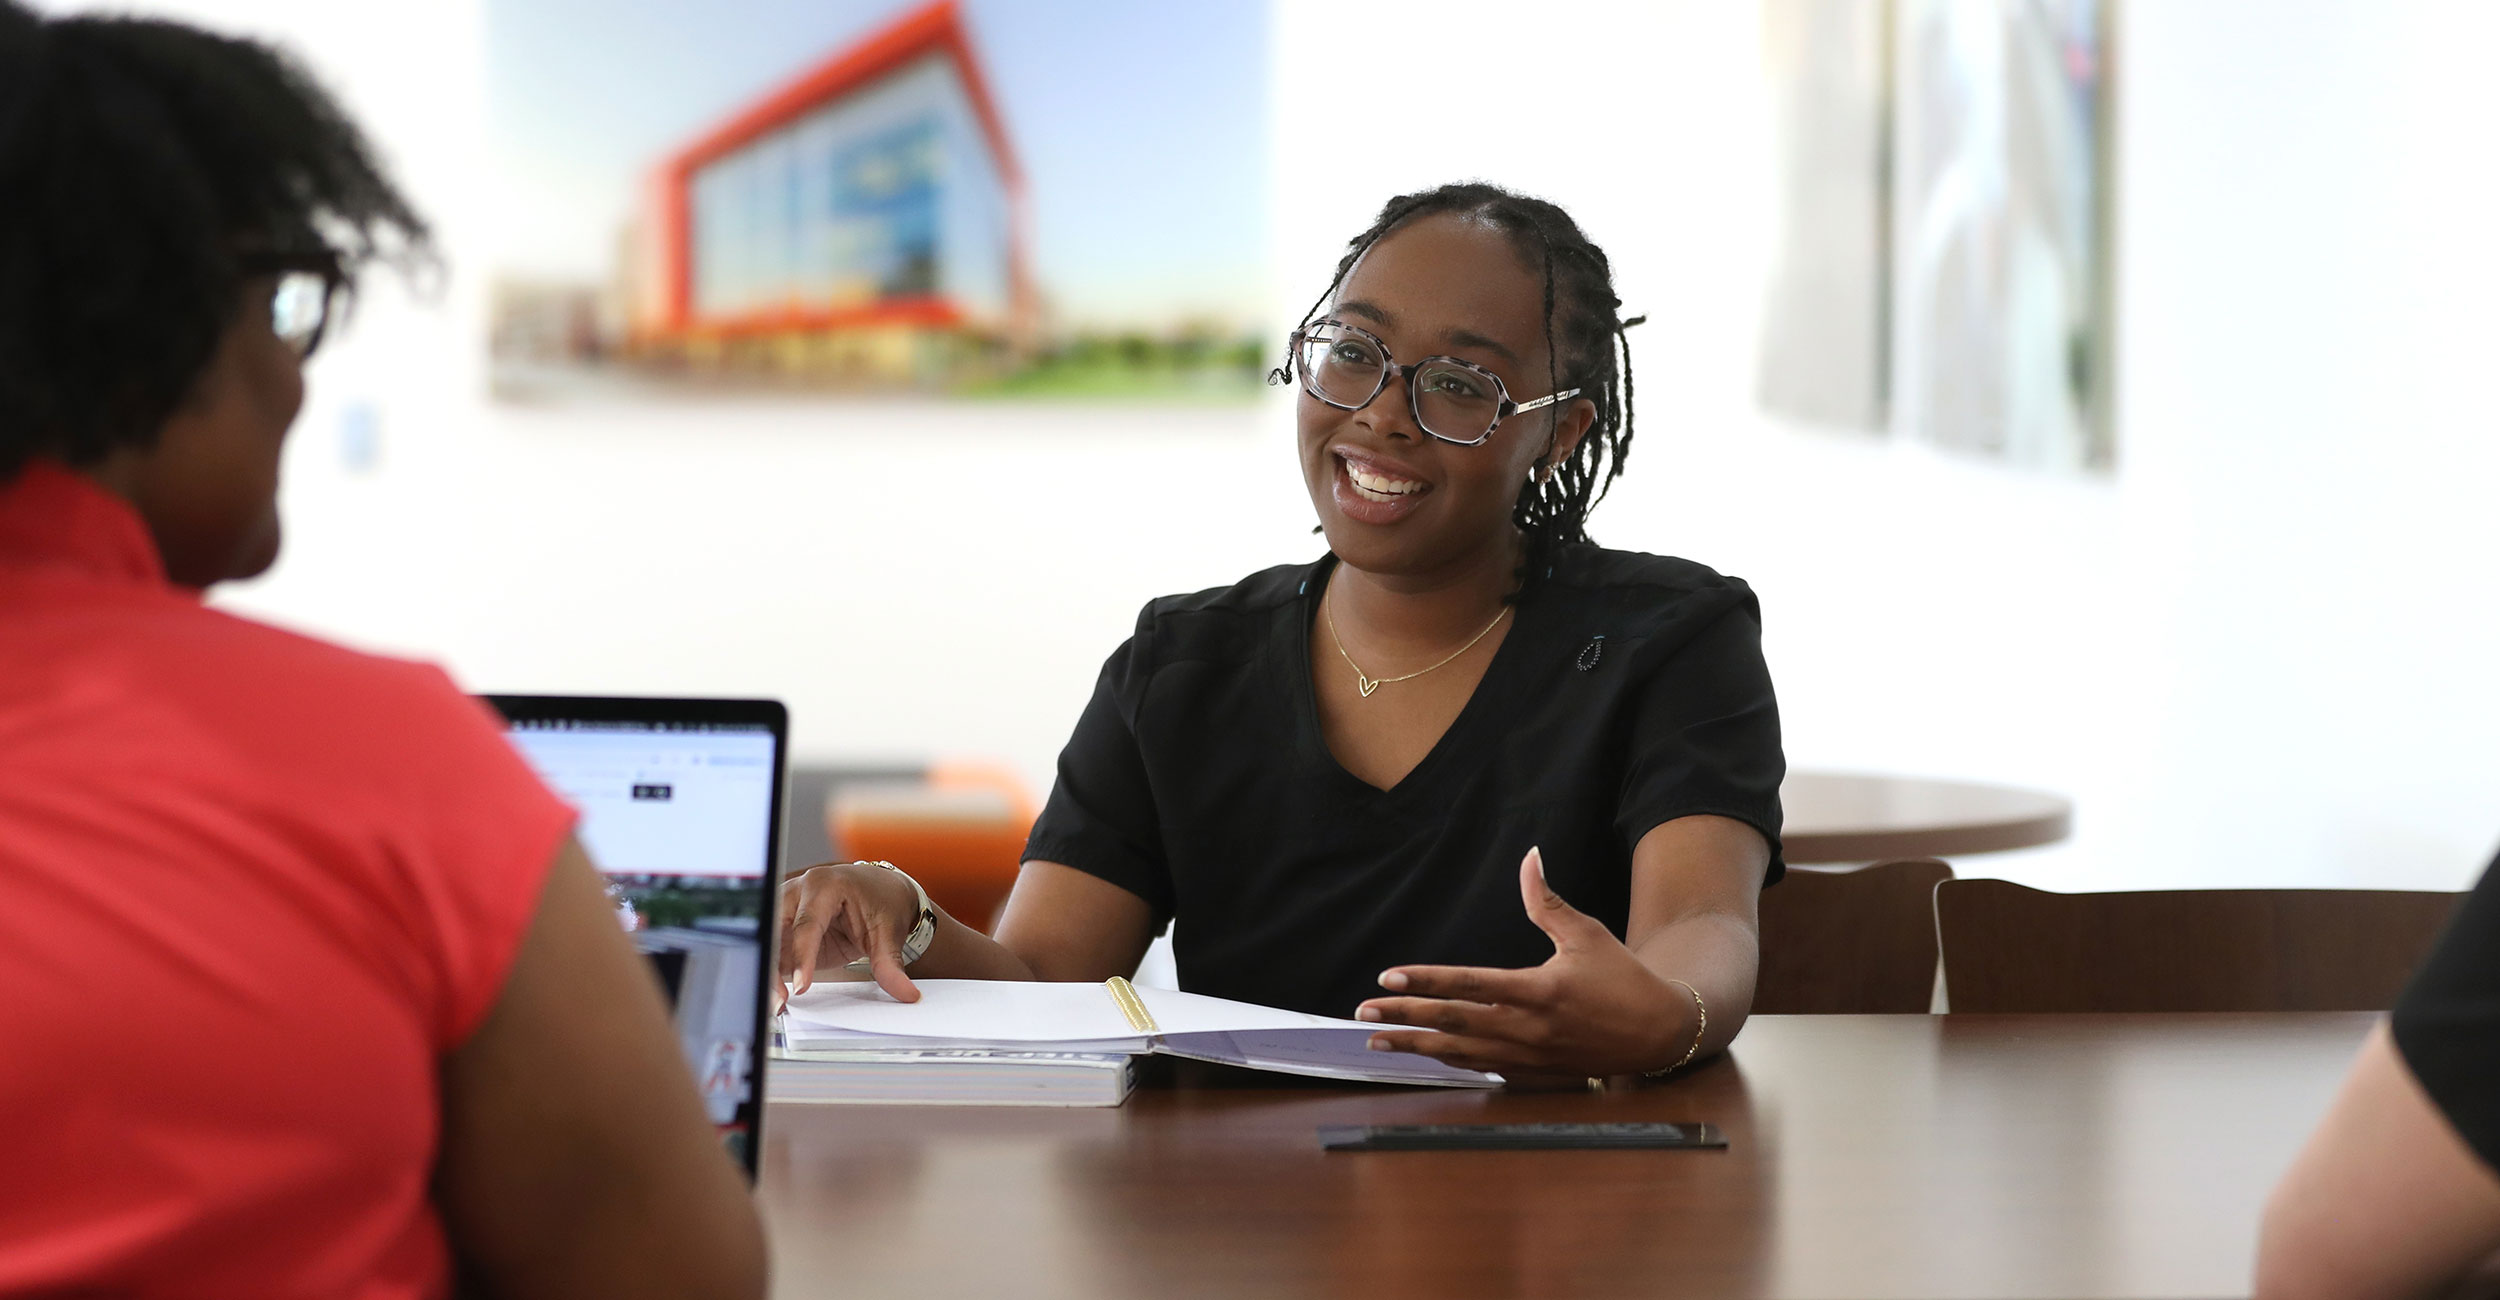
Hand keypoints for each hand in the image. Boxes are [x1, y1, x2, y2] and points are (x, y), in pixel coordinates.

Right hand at [775, 861, 923, 1010]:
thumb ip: (890, 965)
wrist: (882, 890)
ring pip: (768, 941)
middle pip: (776, 930)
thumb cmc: (882, 901)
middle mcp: (799, 891)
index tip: (801, 986)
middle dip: (773, 965)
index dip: (803, 957)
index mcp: (825, 885)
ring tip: (775, 1003)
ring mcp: (787, 908)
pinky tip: (775, 995)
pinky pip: (772, 950)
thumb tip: (905, 993)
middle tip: (779, 999)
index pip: (807, 923)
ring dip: (768, 972)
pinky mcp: (785, 927)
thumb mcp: (888, 933)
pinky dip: (772, 972)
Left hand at [1355, 847, 1691, 1082]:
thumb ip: (1546, 901)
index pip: (1469, 984)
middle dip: (1404, 1016)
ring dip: (1415, 1045)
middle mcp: (1527, 1028)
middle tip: (1363, 1013)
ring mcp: (1528, 1056)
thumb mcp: (1587, 934)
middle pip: (1453, 1023)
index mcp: (1538, 991)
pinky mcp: (1533, 1074)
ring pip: (1460, 1052)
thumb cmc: (1623, 979)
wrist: (1659, 1034)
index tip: (1389, 976)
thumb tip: (1529, 857)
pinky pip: (1480, 1068)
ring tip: (1376, 1040)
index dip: (1426, 981)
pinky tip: (1422, 1054)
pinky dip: (1447, 1061)